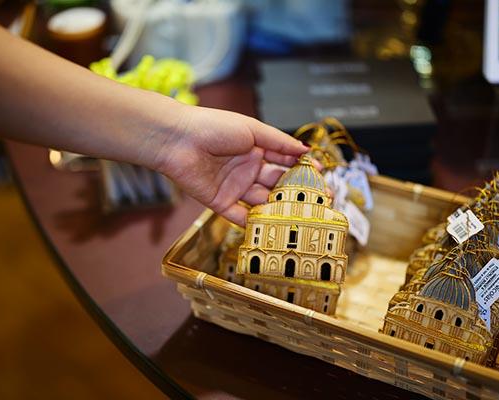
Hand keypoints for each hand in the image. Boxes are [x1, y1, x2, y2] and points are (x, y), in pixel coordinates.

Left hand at [154, 105, 307, 225]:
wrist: (177, 139)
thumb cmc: (213, 127)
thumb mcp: (252, 130)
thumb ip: (279, 142)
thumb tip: (306, 149)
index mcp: (255, 148)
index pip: (284, 161)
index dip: (302, 170)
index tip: (321, 178)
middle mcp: (247, 169)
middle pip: (276, 184)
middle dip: (295, 192)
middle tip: (316, 202)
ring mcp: (234, 186)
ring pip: (261, 201)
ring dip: (278, 208)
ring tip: (299, 217)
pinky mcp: (220, 202)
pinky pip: (240, 216)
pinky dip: (254, 223)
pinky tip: (271, 228)